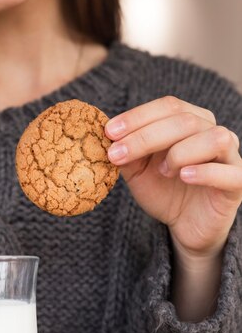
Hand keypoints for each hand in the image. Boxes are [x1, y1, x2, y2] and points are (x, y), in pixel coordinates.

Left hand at [105, 96, 241, 258]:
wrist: (185, 226)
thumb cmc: (164, 191)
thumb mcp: (137, 171)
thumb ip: (125, 152)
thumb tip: (104, 135)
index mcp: (190, 122)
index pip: (168, 106)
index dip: (138, 116)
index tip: (109, 132)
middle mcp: (212, 132)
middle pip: (184, 120)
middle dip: (145, 137)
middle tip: (117, 154)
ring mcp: (229, 157)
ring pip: (214, 138)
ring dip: (180, 151)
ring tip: (163, 171)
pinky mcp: (238, 183)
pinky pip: (230, 171)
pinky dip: (206, 171)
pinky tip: (184, 176)